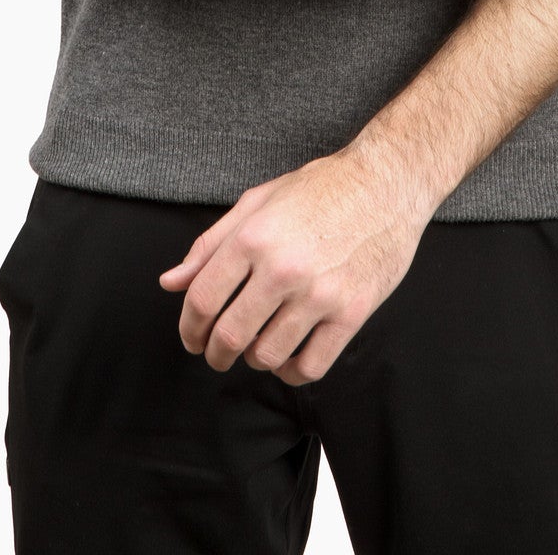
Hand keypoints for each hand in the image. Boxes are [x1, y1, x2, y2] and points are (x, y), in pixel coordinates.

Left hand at [156, 145, 430, 386]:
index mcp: (254, 237)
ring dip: (252, 359)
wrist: (386, 184)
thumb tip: (171, 282)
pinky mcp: (351, 313)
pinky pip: (310, 367)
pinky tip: (287, 358)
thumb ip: (211, 243)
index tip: (192, 338)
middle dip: (214, 353)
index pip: (202, 300)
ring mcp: (319, 294)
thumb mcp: (258, 202)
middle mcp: (283, 268)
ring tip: (255, 347)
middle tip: (216, 354)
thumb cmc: (321, 188)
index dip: (189, 328)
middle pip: (230, 335)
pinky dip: (290, 372)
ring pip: (267, 356)